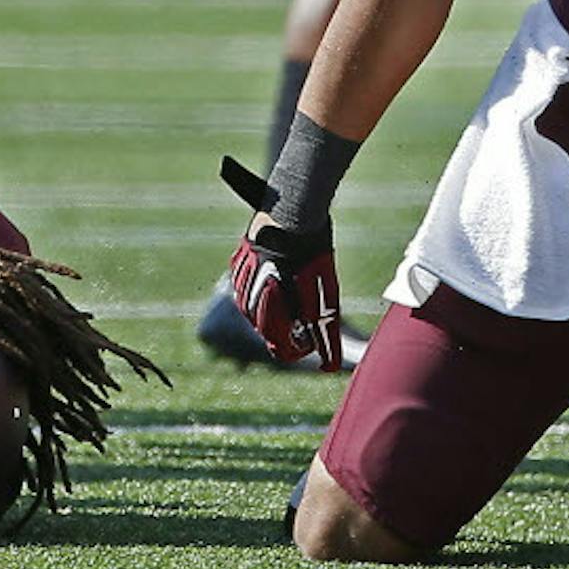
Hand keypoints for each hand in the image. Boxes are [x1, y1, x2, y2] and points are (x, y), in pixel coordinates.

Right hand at [229, 215, 343, 370]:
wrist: (293, 204)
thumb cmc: (313, 249)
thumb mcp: (324, 293)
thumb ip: (324, 330)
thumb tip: (330, 364)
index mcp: (270, 308)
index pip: (280, 347)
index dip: (299, 349)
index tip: (312, 340)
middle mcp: (249, 296)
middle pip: (265, 329)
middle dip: (286, 327)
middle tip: (306, 314)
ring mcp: (240, 278)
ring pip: (252, 309)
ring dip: (272, 308)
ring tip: (292, 292)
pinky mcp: (238, 260)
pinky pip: (244, 285)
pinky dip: (260, 287)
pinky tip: (276, 277)